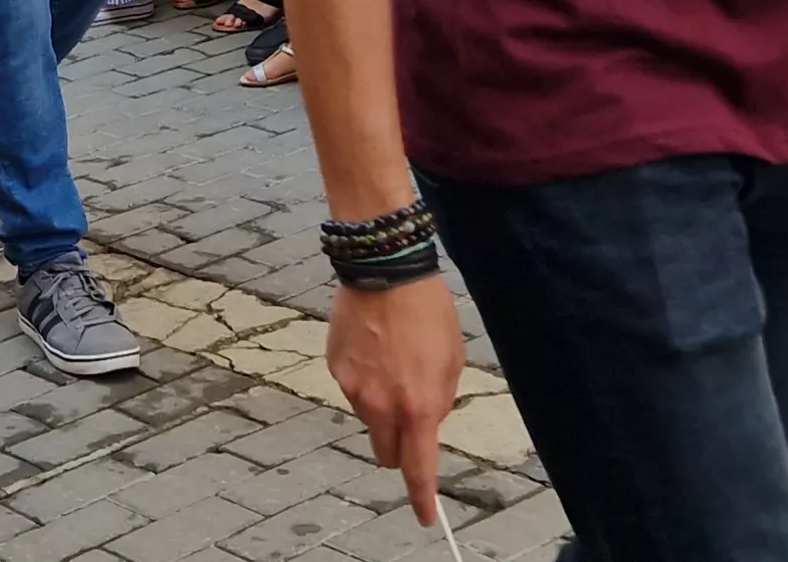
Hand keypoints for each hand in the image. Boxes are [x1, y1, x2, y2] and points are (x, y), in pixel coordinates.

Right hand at [329, 276, 465, 531]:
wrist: (384, 271)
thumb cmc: (427, 312)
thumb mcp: (452, 360)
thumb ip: (439, 401)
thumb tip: (427, 422)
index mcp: (417, 406)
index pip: (417, 468)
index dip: (422, 497)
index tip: (427, 516)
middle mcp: (381, 405)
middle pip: (385, 452)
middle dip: (398, 448)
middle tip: (410, 419)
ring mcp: (353, 388)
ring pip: (369, 417)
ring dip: (382, 404)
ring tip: (394, 360)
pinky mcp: (335, 369)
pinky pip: (353, 388)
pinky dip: (366, 378)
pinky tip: (376, 347)